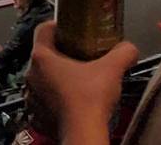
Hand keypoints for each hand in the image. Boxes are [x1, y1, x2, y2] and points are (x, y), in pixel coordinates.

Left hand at [25, 21, 137, 143]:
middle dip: (63, 54)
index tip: (73, 30)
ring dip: (58, 78)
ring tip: (80, 81)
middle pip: (44, 55)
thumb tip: (129, 48)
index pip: (43, 29)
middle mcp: (31, 75)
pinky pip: (44, 100)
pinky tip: (73, 101)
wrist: (83, 134)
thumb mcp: (112, 69)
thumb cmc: (91, 98)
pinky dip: (56, 99)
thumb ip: (123, 52)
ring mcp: (31, 96)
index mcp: (41, 57)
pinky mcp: (37, 115)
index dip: (58, 26)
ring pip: (43, 79)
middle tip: (83, 56)